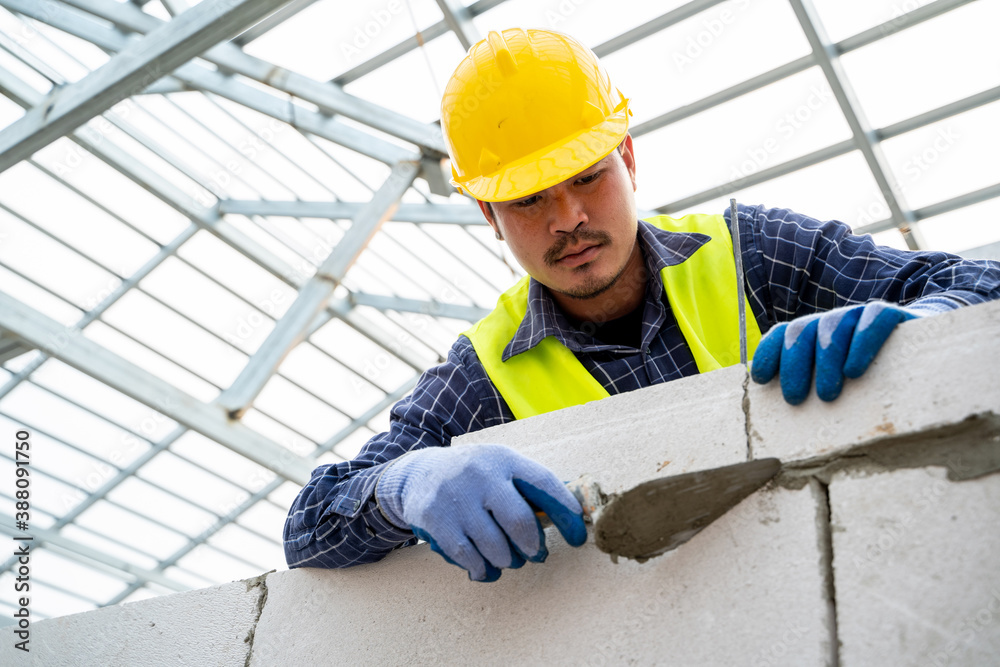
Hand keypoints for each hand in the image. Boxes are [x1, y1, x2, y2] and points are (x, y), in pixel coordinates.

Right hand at [376, 443, 586, 581]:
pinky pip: (469, 558)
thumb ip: (528, 488)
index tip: (579, 537)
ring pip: (495, 547)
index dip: (566, 513)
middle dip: (534, 547)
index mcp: (504, 459)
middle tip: (537, 555)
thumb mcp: (499, 467)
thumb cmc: (473, 475)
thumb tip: (571, 516)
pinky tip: (484, 568)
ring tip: (508, 559)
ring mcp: (456, 497)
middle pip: (520, 522)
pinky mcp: (436, 519)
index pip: (544, 483)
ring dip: (508, 561)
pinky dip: (482, 570)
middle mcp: (481, 474)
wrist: (417, 472)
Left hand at [750, 301, 921, 403]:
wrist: (927, 347)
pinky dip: (861, 341)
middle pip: (802, 330)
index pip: (782, 334)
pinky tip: (855, 370)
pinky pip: (873, 317)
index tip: (760, 378)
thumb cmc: (876, 376)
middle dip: (793, 364)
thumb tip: (785, 421)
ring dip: (825, 359)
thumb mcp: (840, 384)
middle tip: (795, 397)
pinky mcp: (892, 314)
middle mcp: (832, 322)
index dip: (768, 352)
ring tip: (828, 394)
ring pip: (833, 324)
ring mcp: (859, 316)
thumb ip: (814, 391)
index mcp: (814, 335)